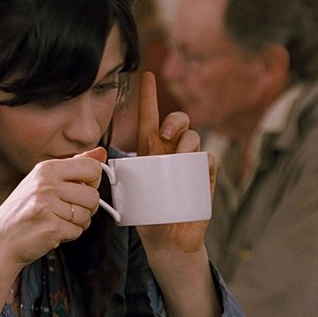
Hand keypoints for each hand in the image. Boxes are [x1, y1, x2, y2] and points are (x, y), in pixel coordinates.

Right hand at [0, 146, 108, 316]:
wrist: (1, 240)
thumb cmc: (22, 211)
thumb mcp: (44, 180)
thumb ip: (74, 165)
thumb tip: (100, 153)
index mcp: (46, 169)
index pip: (92, 167)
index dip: (92, 182)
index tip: (80, 188)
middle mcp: (46, 184)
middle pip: (93, 195)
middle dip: (85, 208)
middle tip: (65, 210)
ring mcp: (48, 206)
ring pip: (87, 215)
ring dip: (76, 223)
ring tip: (56, 220)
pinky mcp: (51, 227)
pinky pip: (77, 231)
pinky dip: (68, 235)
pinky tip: (52, 231)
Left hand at [135, 72, 212, 253]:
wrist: (168, 240)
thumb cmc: (146, 216)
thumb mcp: (130, 193)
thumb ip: (124, 177)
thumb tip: (108, 163)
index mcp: (150, 152)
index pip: (149, 119)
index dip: (148, 97)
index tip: (146, 76)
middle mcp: (171, 153)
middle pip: (179, 122)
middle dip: (176, 120)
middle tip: (167, 134)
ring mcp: (190, 165)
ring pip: (194, 138)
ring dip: (187, 143)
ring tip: (178, 160)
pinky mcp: (206, 178)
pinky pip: (209, 160)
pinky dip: (204, 161)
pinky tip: (197, 171)